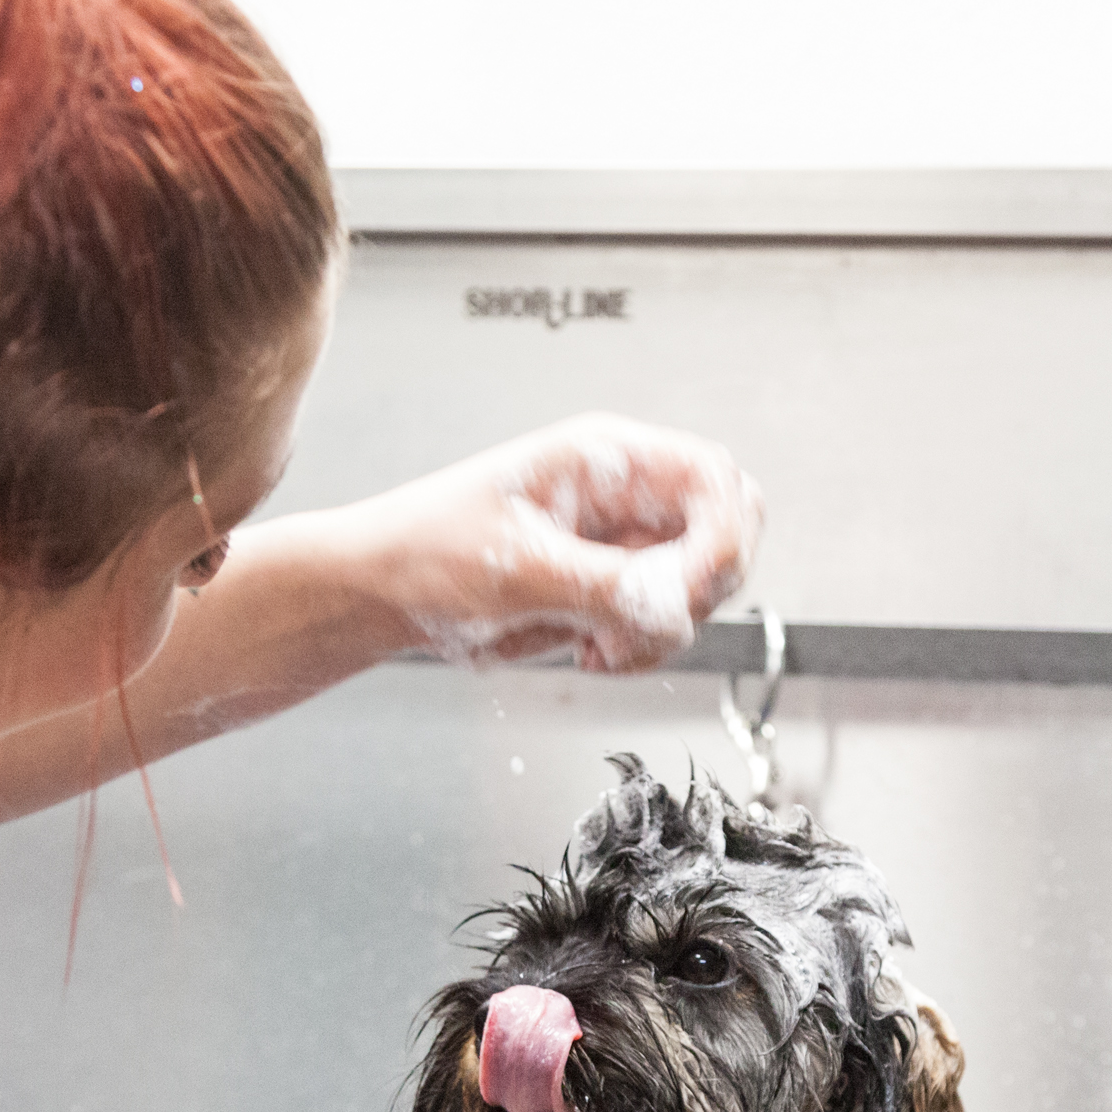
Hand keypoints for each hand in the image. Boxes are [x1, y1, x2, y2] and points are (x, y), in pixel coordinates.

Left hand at [340, 414, 765, 673]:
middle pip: (726, 533)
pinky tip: (587, 651)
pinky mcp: (610, 596)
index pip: (714, 478)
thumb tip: (675, 606)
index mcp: (606, 460)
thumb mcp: (518, 568)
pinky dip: (640, 650)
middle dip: (699, 589)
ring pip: (698, 592)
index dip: (724, 534)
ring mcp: (622, 549)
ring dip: (660, 631)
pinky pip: (663, 627)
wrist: (386, 596)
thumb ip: (605, 586)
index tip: (692, 589)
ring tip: (593, 641)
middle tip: (643, 620)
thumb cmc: (427, 552)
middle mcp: (624, 499)